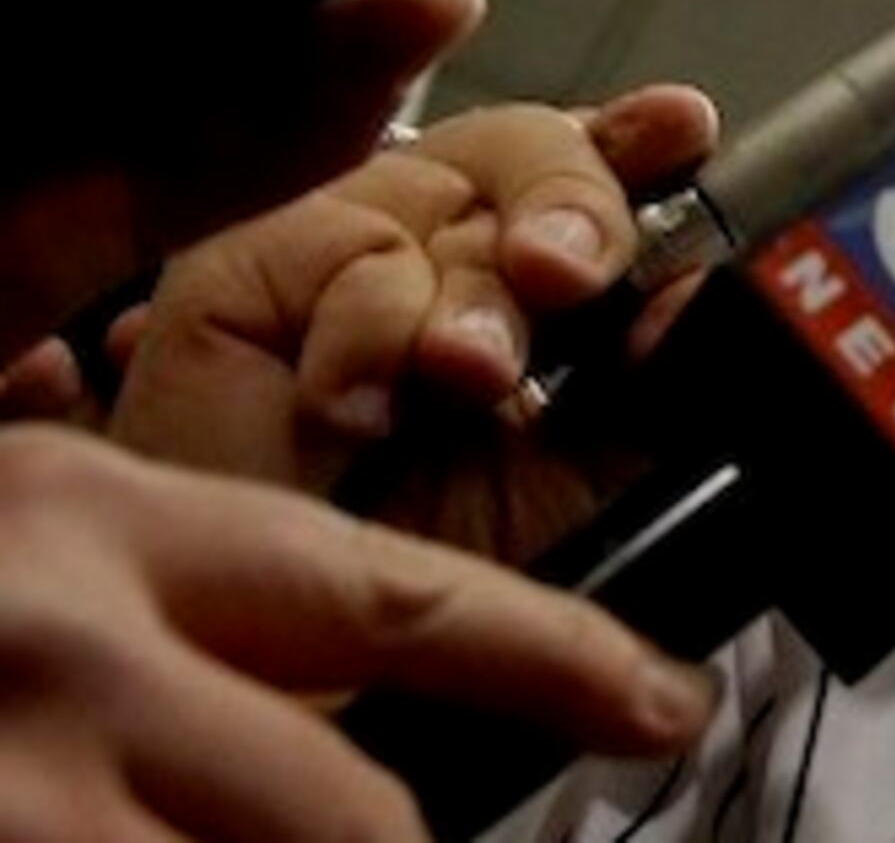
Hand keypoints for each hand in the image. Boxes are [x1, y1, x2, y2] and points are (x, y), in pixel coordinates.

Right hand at [0, 421, 710, 841]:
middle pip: (357, 815)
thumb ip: (138, 356)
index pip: (399, 598)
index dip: (561, 660)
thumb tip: (295, 265)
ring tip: (231, 829)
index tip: (670, 706)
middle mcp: (72, 657)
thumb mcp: (11, 476)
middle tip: (415, 832)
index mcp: (104, 525)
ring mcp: (19, 797)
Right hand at [112, 86, 715, 565]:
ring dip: (469, 295)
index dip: (642, 140)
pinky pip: (338, 248)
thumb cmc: (459, 585)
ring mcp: (347, 258)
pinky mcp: (240, 284)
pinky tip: (363, 409)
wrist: (332, 673)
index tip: (683, 132)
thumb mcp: (600, 481)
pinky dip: (368, 329)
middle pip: (530, 151)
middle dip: (571, 203)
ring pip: (440, 188)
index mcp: (545, 288)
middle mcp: (449, 255)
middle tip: (568, 276)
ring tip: (466, 381)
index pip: (606, 170)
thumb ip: (664, 379)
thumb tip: (703, 287)